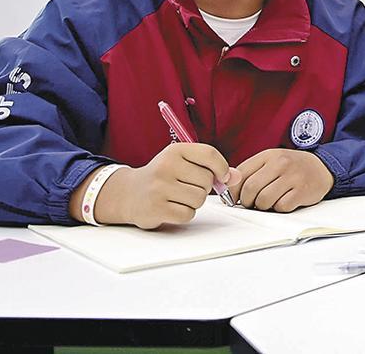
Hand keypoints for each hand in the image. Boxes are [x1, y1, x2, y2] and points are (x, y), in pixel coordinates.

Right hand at [83, 142, 230, 228]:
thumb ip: (211, 167)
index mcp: (175, 151)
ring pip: (199, 199)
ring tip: (179, 197)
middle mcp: (166, 166)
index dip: (222, 168)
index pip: (210, 154)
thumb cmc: (163, 176)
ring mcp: (159, 188)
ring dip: (194, 202)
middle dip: (204, 188)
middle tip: (188, 187)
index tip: (222, 176)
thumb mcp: (183, 164)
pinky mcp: (156, 208)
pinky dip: (184, 214)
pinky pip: (187, 214)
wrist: (128, 193)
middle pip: (207, 181)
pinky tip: (172, 207)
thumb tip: (236, 176)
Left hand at [228, 148, 334, 211]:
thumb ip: (250, 172)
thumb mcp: (270, 162)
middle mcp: (280, 163)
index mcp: (268, 155)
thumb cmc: (290, 168)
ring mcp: (293, 176)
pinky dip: (279, 208)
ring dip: (263, 206)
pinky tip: (284, 201)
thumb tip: (226, 189)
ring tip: (269, 201)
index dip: (233, 191)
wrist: (321, 168)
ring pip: (264, 200)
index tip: (233, 199)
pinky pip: (281, 207)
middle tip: (251, 203)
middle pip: (250, 189)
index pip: (241, 174)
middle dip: (247, 201)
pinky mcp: (302, 191)